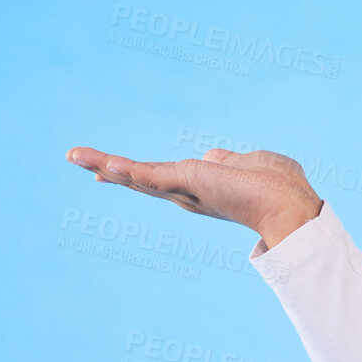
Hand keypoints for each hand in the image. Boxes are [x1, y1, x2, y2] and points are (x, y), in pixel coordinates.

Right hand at [65, 145, 323, 249]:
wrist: (287, 204)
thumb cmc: (277, 186)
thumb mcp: (248, 163)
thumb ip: (227, 161)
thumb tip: (214, 156)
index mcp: (200, 188)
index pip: (158, 178)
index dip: (132, 172)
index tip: (104, 167)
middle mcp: (188, 194)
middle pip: (139, 180)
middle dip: (106, 168)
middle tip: (75, 157)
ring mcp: (185, 192)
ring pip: (138, 178)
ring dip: (105, 166)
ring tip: (76, 156)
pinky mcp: (187, 184)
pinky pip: (150, 176)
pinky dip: (126, 171)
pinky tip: (103, 166)